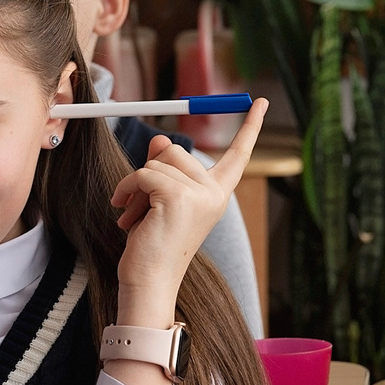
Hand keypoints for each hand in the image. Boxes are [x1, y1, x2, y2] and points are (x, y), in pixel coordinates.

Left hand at [109, 98, 266, 329]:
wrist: (149, 282)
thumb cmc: (153, 246)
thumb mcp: (160, 200)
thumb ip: (164, 168)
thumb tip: (159, 139)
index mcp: (217, 194)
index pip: (238, 155)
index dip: (250, 127)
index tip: (260, 102)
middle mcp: (215, 193)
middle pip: (176, 149)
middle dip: (150, 171)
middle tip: (140, 206)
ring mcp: (199, 195)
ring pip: (156, 161)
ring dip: (134, 186)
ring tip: (134, 217)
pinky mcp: (178, 197)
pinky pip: (143, 173)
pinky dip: (126, 189)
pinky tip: (125, 212)